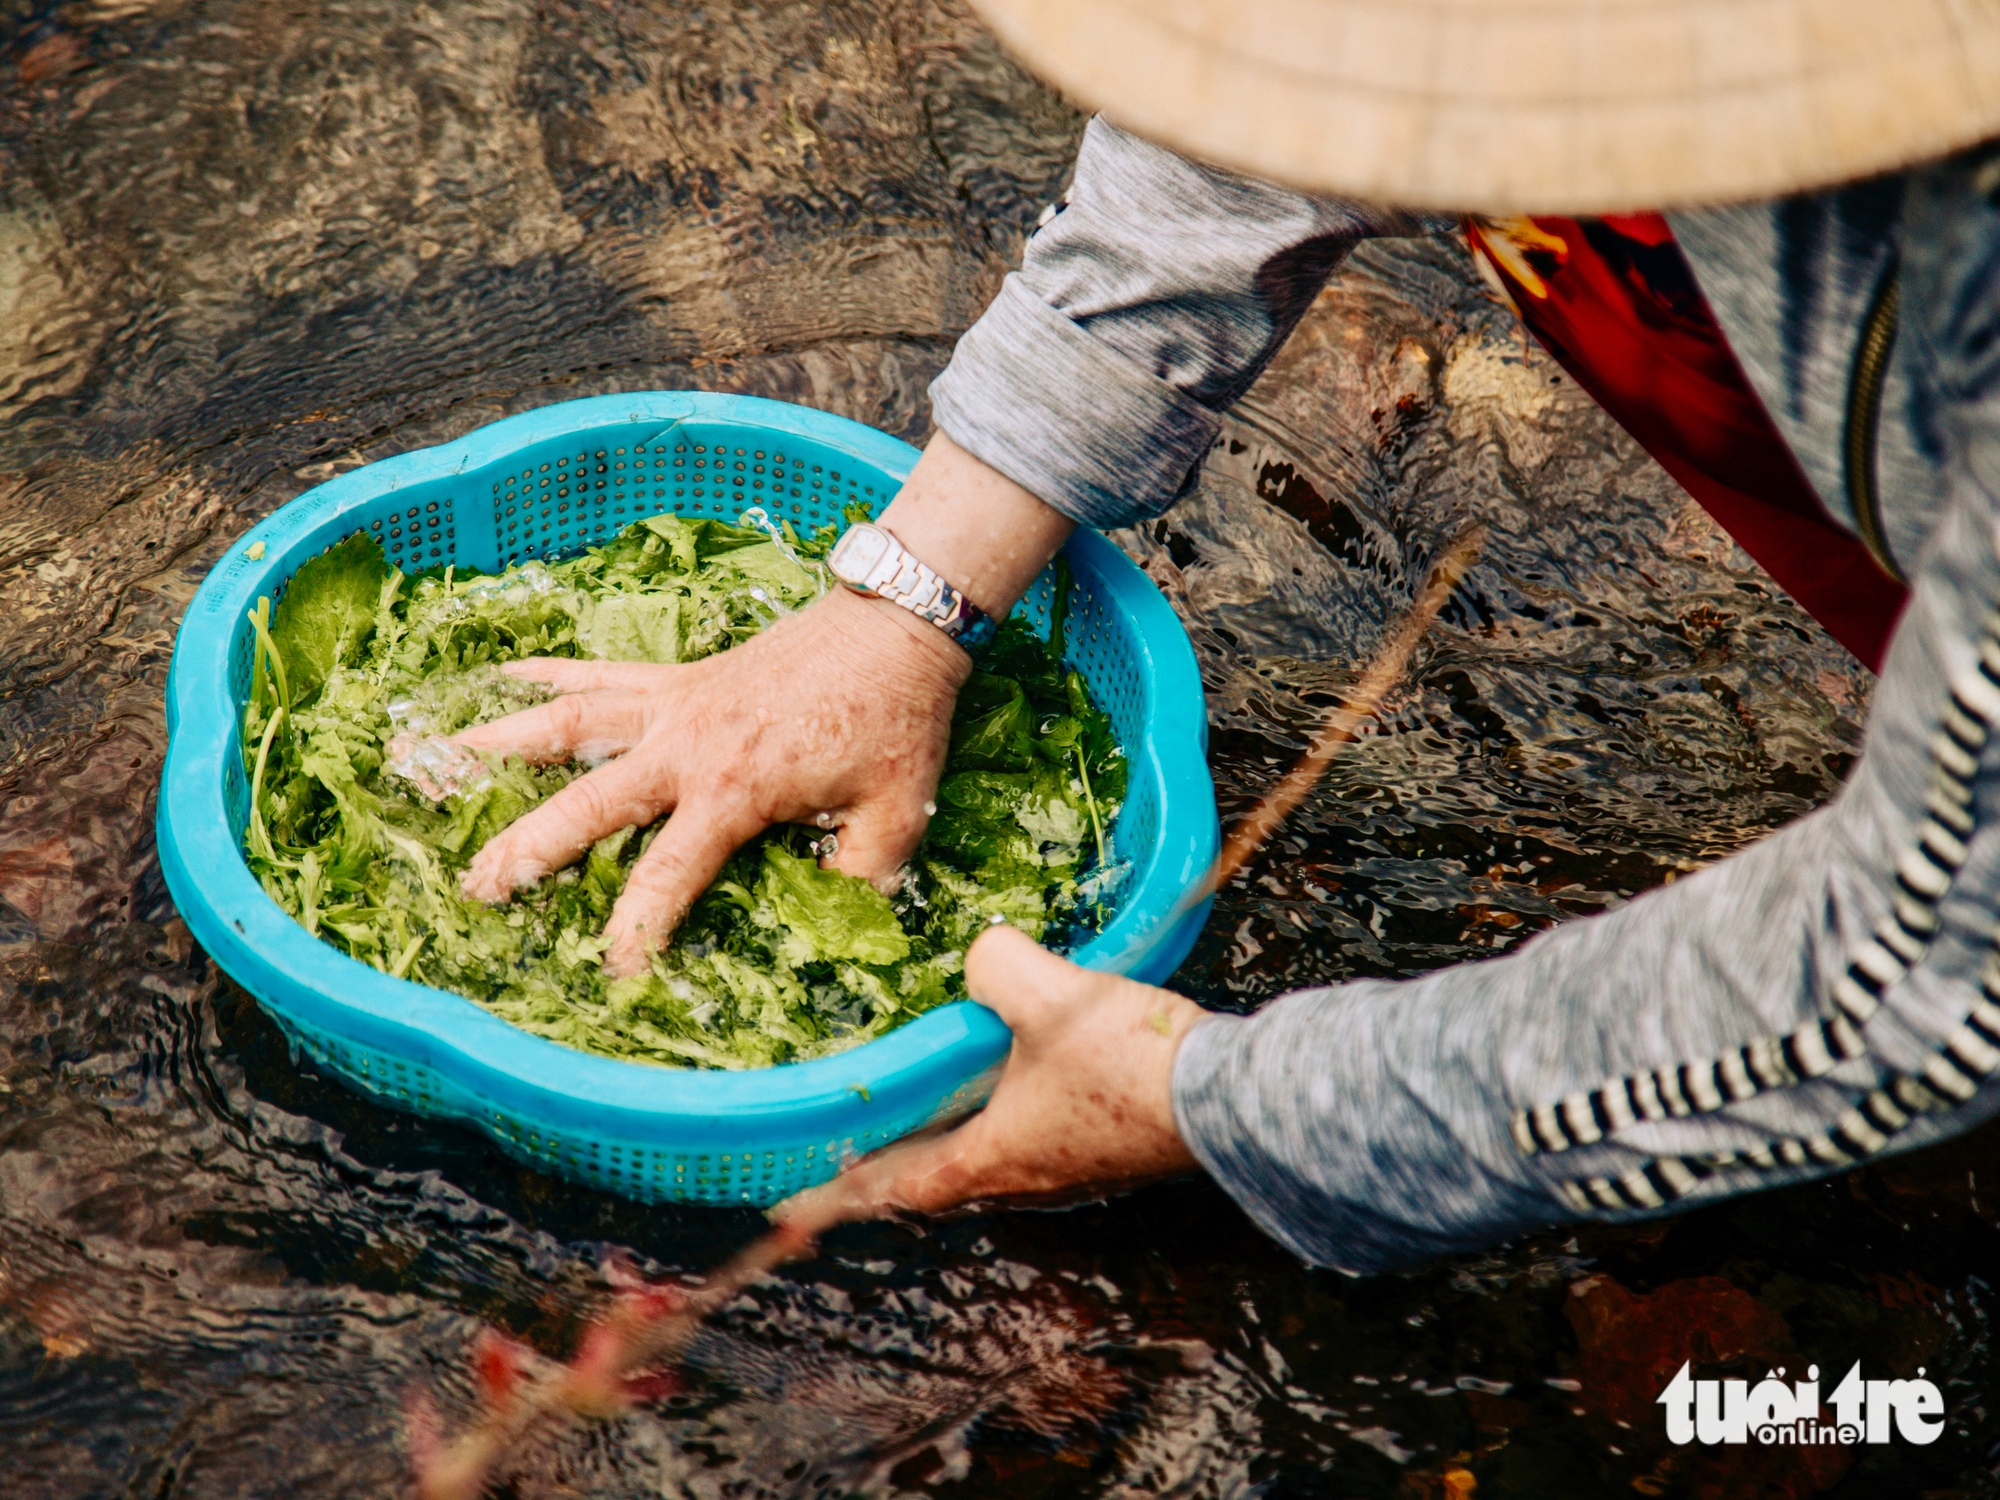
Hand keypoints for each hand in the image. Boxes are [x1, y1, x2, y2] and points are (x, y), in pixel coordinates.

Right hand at [454, 586, 966, 975]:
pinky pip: (593, 672)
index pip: (667, 875)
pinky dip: (541, 675)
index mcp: (735, 788)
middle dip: (525, 848)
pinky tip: (492, 679)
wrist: (896, 623)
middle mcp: (685, 745)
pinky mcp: (676, 675)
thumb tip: (838, 935)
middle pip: (583, 801)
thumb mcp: (896, 816)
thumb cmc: (897, 720)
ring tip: (426, 762)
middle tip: (475, 889)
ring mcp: (672, 702)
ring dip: (494, 745)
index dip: (636, 931)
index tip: (609, 972)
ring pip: (564, 723)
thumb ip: (861, 881)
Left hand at [771, 925, 1204, 1235]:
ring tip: (925, 1118)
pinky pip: (1036, 1145)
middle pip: (940, 1183)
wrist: (1230, 1098)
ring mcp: (1074, 1169)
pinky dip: (1001, 1126)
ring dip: (947, 1149)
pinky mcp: (1110, 1151)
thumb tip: (982, 953)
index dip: (839, 1193)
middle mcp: (1028, 1178)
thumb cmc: (1130, 1064)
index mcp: (994, 1158)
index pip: (896, 1186)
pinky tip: (1014, 1087)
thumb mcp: (1048, 997)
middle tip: (849, 1155)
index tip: (788, 1205)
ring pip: (990, 1166)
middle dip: (889, 1173)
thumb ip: (995, 966)